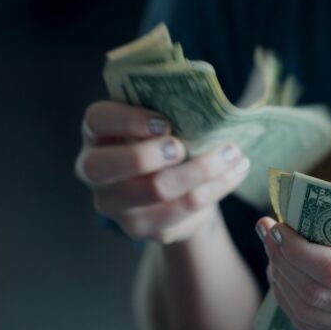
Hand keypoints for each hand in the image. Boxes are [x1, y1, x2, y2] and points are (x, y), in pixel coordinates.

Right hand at [75, 101, 250, 242]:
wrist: (170, 192)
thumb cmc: (163, 142)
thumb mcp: (157, 123)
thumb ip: (168, 110)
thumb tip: (205, 101)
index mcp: (97, 134)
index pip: (97, 120)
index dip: (127, 120)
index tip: (165, 122)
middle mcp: (95, 172)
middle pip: (107, 166)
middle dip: (148, 155)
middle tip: (183, 147)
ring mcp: (116, 205)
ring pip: (155, 189)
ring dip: (201, 169)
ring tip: (232, 153)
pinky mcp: (143, 228)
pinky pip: (183, 209)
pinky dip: (216, 187)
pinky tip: (236, 171)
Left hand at [257, 213, 330, 329]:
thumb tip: (297, 205)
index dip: (296, 250)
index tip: (277, 225)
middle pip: (315, 294)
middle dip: (282, 261)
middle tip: (268, 232)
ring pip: (308, 315)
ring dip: (281, 281)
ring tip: (273, 252)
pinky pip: (314, 328)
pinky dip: (291, 301)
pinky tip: (284, 275)